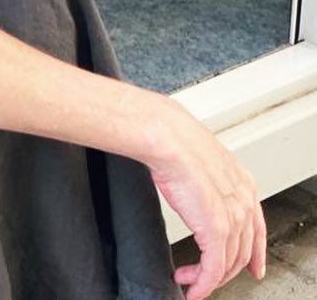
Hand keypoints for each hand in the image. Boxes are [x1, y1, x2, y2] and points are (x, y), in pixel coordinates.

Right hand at [144, 95, 266, 298]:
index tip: (252, 268)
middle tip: (204, 278)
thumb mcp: (199, 161)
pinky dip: (202, 284)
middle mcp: (244, 202)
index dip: (254, 253)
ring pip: (227, 263)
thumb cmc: (174, 140)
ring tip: (187, 279)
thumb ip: (205, 180)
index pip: (256, 227)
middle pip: (241, 251)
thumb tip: (192, 189)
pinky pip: (213, 270)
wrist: (166, 137)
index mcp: (243, 182)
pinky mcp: (216, 232)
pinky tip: (192, 288)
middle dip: (223, 270)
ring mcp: (233, 217)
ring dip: (206, 278)